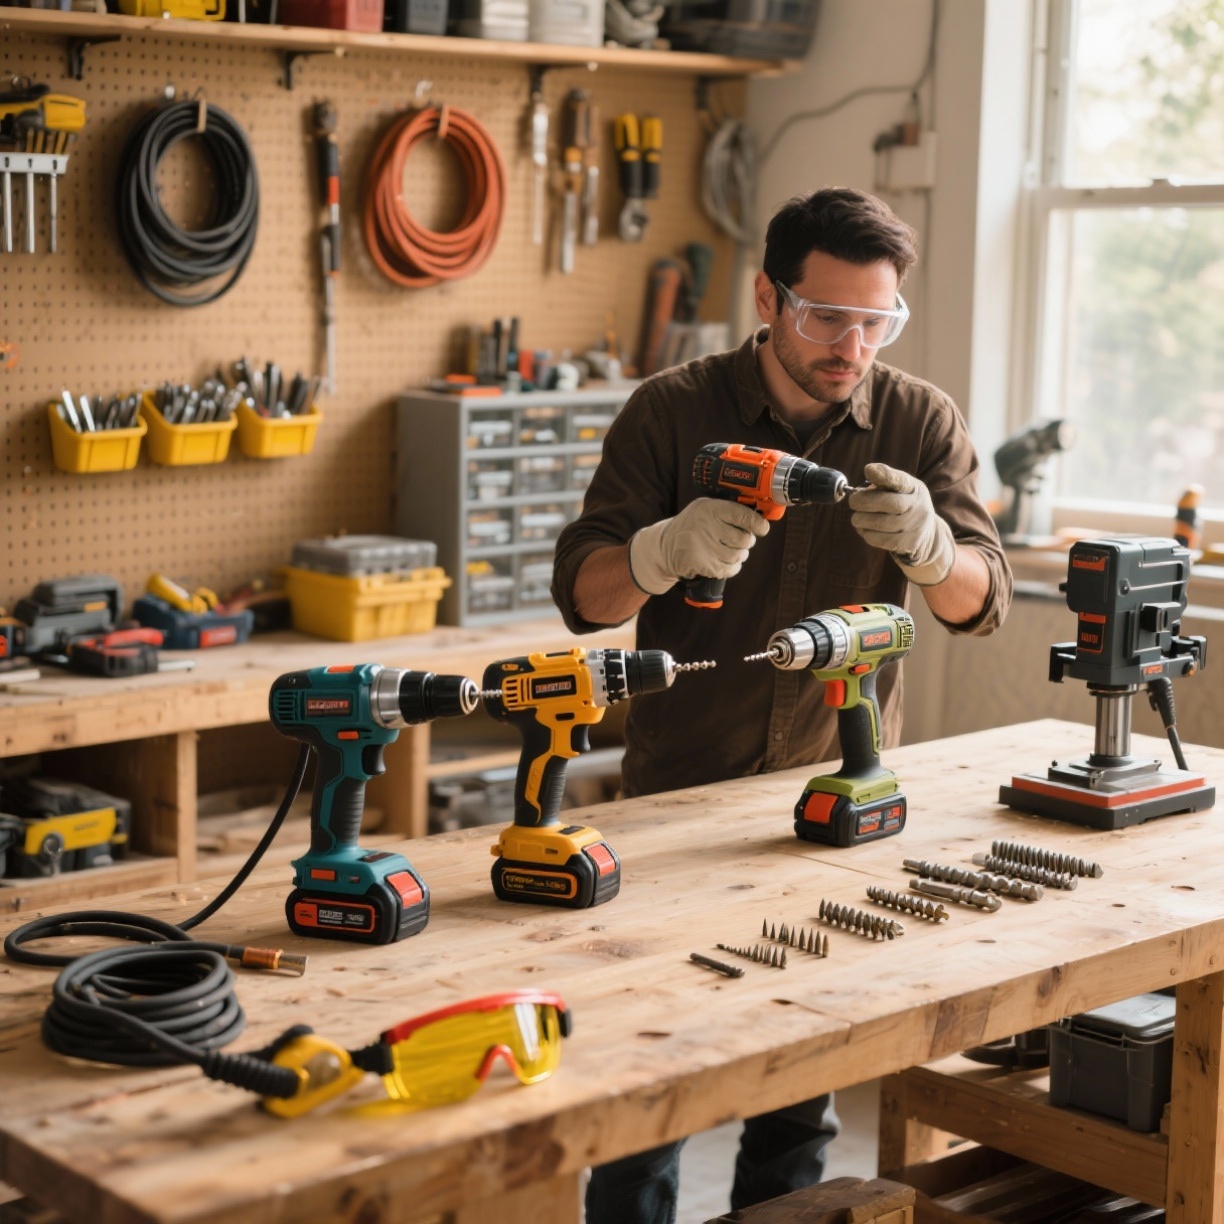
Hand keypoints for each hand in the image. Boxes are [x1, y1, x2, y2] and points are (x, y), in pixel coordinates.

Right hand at [628, 498, 769, 595]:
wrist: (665, 547)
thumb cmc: (691, 526)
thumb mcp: (703, 508)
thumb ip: (728, 510)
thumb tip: (759, 519)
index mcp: (710, 509)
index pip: (743, 515)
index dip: (757, 524)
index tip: (762, 528)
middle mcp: (707, 526)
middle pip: (745, 539)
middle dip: (746, 541)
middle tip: (740, 539)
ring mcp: (705, 547)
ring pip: (739, 555)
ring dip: (739, 555)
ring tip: (729, 550)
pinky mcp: (705, 565)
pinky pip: (731, 569)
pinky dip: (732, 566)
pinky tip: (723, 560)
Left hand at [849, 462, 954, 585]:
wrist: (926, 533)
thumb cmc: (903, 506)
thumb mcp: (898, 490)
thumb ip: (881, 485)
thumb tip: (858, 492)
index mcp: (914, 488)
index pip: (900, 480)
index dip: (884, 475)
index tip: (868, 470)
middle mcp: (919, 505)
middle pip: (892, 503)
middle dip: (866, 501)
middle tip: (852, 501)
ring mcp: (916, 525)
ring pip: (885, 524)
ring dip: (863, 520)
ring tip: (856, 518)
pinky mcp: (910, 543)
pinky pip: (884, 540)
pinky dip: (868, 535)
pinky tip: (864, 530)